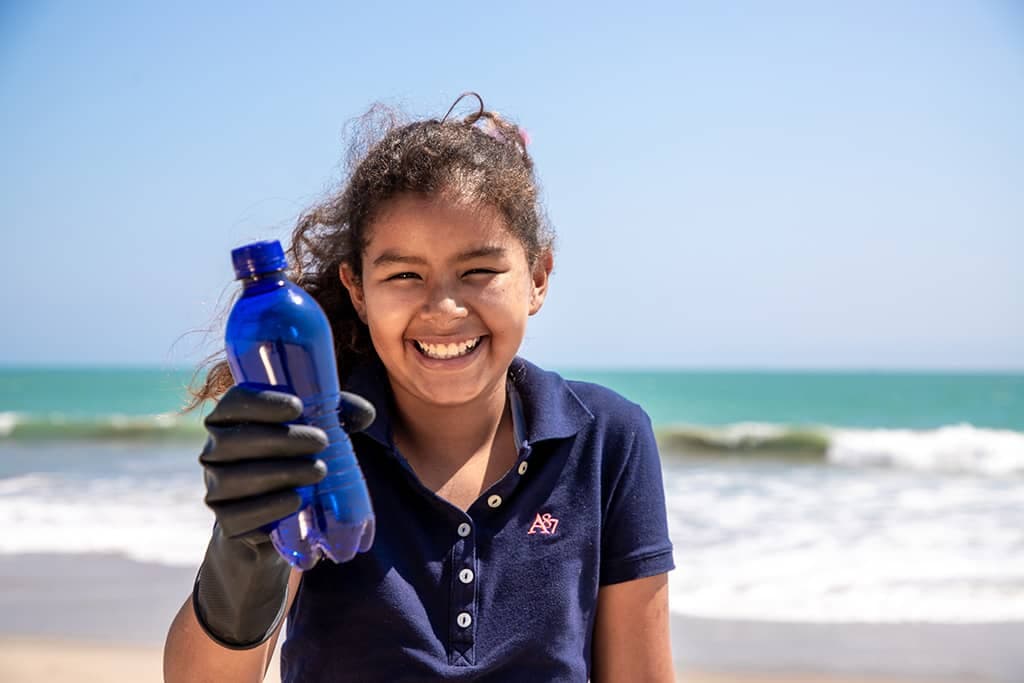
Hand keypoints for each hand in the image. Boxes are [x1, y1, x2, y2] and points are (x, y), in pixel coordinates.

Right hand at [192, 384, 374, 647]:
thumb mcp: (312, 434)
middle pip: (236, 439)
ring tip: (319, 471)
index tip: (298, 406)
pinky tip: (296, 500)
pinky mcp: (225, 523)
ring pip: (236, 477)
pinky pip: (238, 515)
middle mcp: (213, 452)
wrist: (272, 522)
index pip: (234, 402)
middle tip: (322, 441)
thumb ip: (334, 416)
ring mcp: (215, 489)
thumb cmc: (291, 463)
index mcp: (229, 421)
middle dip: (282, 438)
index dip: (262, 402)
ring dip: (281, 472)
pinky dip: (269, 507)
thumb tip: (367, 414)